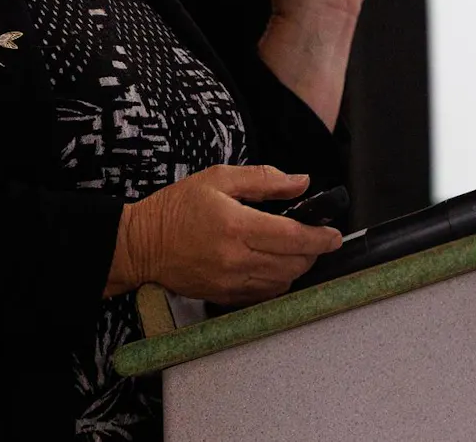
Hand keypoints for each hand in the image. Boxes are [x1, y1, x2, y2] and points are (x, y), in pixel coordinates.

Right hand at [104, 165, 342, 305]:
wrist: (141, 244)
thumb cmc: (177, 207)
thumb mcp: (218, 178)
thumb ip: (264, 180)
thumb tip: (301, 182)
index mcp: (236, 225)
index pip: (293, 236)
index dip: (320, 236)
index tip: (334, 233)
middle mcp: (236, 258)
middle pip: (294, 263)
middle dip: (313, 251)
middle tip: (316, 237)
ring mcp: (230, 282)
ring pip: (283, 282)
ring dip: (297, 267)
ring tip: (295, 250)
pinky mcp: (224, 297)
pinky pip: (264, 295)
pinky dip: (277, 282)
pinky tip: (274, 266)